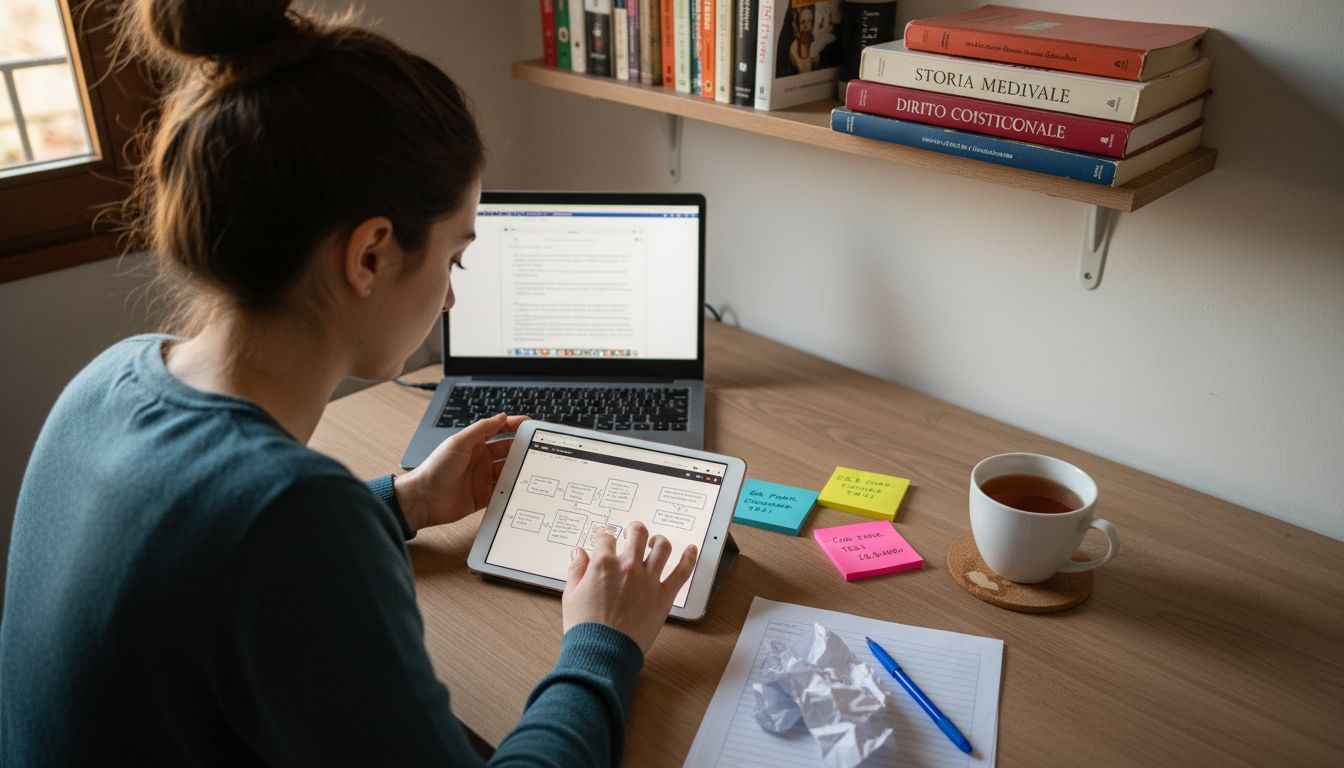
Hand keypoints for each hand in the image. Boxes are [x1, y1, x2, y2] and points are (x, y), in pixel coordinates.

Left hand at [394, 413, 528, 530]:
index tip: (529, 424)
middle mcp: (480, 460)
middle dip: (521, 449)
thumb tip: (501, 416)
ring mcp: (483, 478)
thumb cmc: (434, 469)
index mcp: (474, 444)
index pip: (499, 430)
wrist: (422, 500)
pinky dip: (512, 489)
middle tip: (538, 448)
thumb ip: (481, 429)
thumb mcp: (458, 443)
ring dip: (519, 469)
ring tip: (533, 468)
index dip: (513, 426)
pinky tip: (521, 488)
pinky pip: (503, 491)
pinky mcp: (483, 496)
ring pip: (508, 471)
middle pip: (507, 451)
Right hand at [562, 521, 697, 653]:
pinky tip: (691, 550)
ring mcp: (648, 580)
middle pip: (637, 533)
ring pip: (661, 547)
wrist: (602, 651)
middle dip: (633, 530)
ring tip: (653, 543)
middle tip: (630, 534)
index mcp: (603, 564)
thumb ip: (576, 569)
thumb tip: (579, 552)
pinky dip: (689, 558)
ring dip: (657, 540)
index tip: (604, 541)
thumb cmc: (585, 627)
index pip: (605, 538)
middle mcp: (628, 567)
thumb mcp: (571, 595)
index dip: (604, 537)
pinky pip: (682, 572)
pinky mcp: (664, 596)